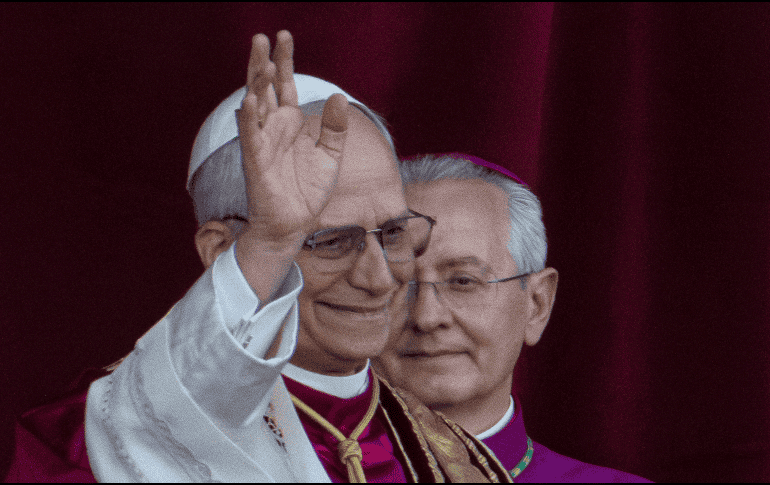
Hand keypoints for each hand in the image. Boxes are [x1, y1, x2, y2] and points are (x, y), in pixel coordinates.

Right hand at [236, 31, 348, 243]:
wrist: (295, 225)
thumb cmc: (307, 191)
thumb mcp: (330, 156)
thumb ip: (335, 128)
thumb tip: (340, 97)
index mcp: (289, 124)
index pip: (284, 85)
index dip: (284, 61)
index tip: (284, 35)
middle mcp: (273, 129)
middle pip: (264, 88)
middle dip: (263, 62)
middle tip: (262, 36)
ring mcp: (262, 144)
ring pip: (255, 106)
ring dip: (256, 83)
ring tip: (262, 60)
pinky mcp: (256, 162)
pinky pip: (251, 137)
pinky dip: (249, 118)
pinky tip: (249, 100)